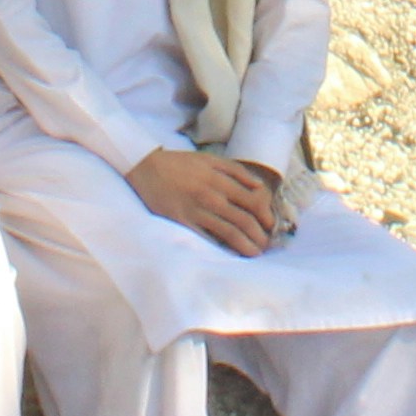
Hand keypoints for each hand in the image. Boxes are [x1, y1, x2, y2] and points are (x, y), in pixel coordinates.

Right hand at [128, 146, 284, 255]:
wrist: (145, 168)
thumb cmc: (179, 164)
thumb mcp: (209, 159)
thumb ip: (235, 171)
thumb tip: (258, 186)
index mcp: (219, 179)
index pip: (252, 201)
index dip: (265, 215)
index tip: (270, 225)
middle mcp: (211, 196)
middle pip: (244, 220)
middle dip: (259, 235)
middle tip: (265, 244)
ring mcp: (197, 211)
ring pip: (229, 232)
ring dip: (246, 245)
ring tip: (255, 254)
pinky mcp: (183, 223)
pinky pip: (206, 239)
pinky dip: (220, 248)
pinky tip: (230, 255)